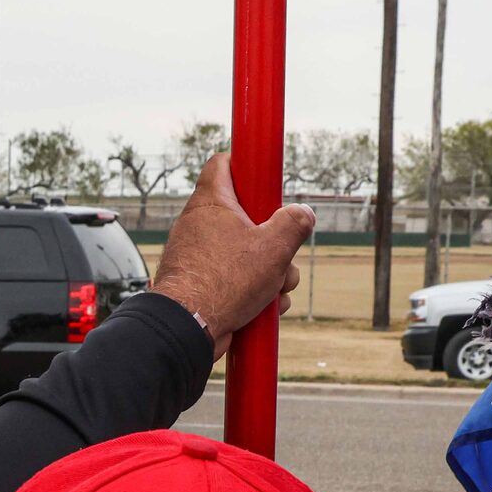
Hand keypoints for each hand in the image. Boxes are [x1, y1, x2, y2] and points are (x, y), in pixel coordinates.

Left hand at [148, 152, 314, 359]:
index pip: (222, 164)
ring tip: (277, 290)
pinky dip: (254, 293)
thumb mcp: (274, 247)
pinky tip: (266, 308)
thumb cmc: (224, 281)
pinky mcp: (202, 284)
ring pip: (247, 254)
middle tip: (284, 254)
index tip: (265, 175)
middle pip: (248, 218)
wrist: (188, 328)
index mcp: (211, 203)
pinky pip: (236, 280)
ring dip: (271, 273)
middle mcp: (199, 226)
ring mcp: (198, 256)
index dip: (245, 163)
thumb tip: (303, 213)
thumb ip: (294, 224)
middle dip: (275, 239)